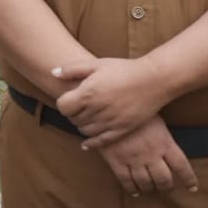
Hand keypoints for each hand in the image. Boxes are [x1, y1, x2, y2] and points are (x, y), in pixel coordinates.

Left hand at [53, 57, 169, 145]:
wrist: (154, 80)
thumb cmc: (123, 69)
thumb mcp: (96, 64)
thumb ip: (72, 69)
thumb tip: (53, 74)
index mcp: (88, 93)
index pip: (63, 107)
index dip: (64, 103)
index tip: (70, 99)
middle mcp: (97, 110)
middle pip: (73, 119)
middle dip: (73, 114)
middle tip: (79, 108)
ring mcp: (109, 122)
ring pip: (85, 131)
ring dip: (82, 125)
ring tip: (88, 117)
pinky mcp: (122, 130)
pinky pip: (101, 142)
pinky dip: (91, 143)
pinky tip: (87, 143)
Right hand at [91, 116, 198, 195]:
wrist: (108, 108)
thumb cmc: (135, 109)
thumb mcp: (156, 119)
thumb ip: (164, 136)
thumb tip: (169, 145)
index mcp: (164, 143)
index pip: (182, 167)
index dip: (189, 180)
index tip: (192, 188)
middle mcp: (151, 155)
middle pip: (164, 179)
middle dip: (166, 186)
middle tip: (166, 188)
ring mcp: (134, 160)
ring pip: (146, 183)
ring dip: (149, 188)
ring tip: (150, 189)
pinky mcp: (117, 161)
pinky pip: (126, 181)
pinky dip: (131, 189)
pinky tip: (134, 192)